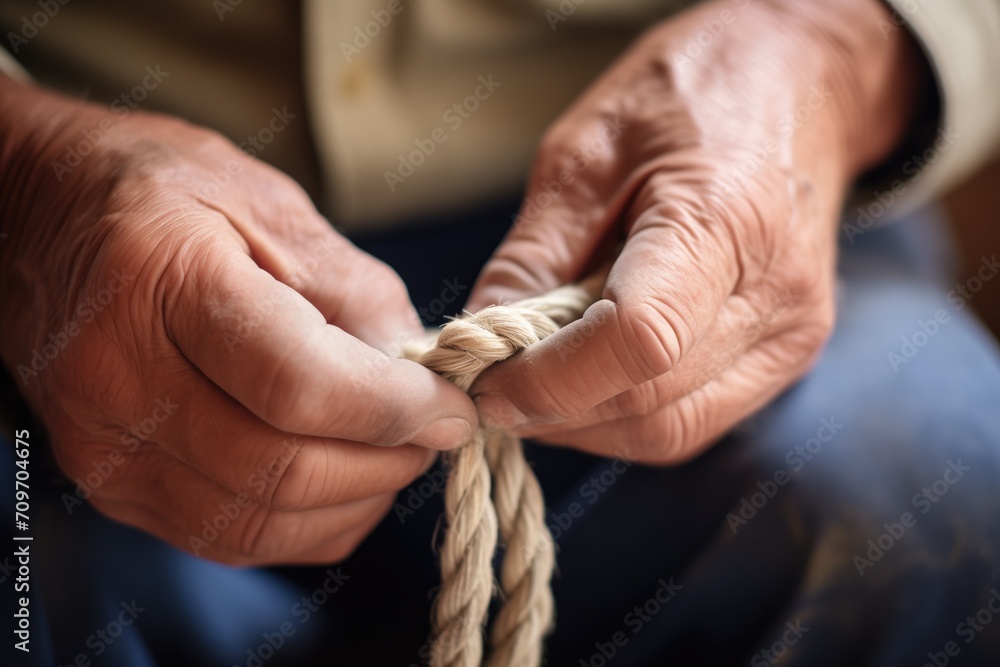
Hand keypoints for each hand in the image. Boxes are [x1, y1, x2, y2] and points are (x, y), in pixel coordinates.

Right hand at [0, 77, 476, 563]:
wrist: (34, 215)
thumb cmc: (154, 193)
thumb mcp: (266, 201)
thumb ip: (352, 288)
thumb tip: (415, 366)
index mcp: (164, 285)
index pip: (298, 384)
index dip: (394, 407)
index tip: (452, 406)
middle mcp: (122, 381)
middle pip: (280, 468)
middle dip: (385, 462)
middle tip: (434, 431)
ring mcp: (109, 446)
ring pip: (257, 523)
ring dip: (353, 502)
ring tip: (395, 453)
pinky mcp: (114, 484)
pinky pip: (228, 539)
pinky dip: (306, 526)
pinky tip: (343, 482)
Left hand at [468, 0, 926, 462]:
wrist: (799, 83)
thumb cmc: (687, 95)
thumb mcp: (584, 151)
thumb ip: (534, 253)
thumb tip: (482, 334)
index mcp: (723, 220)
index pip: (638, 341)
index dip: (549, 380)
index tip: (483, 380)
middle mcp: (775, 296)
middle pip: (648, 402)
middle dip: (554, 409)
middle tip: (492, 382)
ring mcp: (792, 335)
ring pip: (670, 430)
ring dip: (586, 422)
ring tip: (536, 380)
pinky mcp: (789, 354)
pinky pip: (695, 419)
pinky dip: (627, 415)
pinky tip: (588, 379)